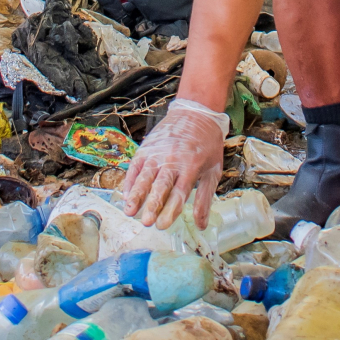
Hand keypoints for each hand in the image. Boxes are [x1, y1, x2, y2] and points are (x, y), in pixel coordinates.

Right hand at [123, 99, 227, 229]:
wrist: (196, 113)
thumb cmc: (207, 145)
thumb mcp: (213, 170)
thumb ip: (204, 198)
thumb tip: (201, 225)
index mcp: (191, 166)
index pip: (179, 192)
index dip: (170, 209)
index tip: (163, 225)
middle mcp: (172, 159)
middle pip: (160, 185)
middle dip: (152, 205)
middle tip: (145, 222)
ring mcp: (157, 153)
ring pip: (144, 177)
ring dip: (136, 195)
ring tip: (129, 211)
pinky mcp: (146, 148)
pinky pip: (135, 167)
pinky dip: (130, 182)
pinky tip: (126, 196)